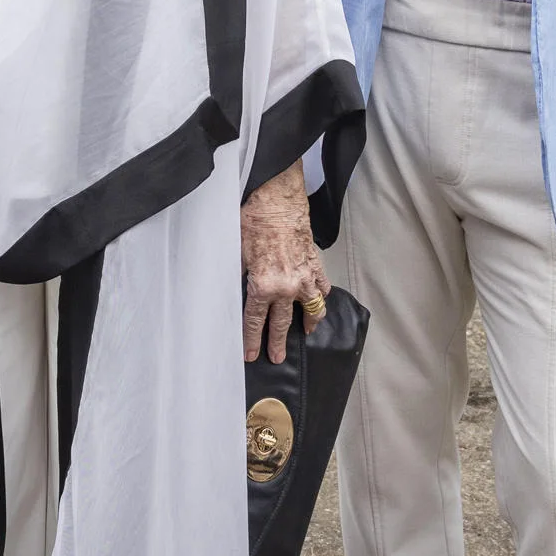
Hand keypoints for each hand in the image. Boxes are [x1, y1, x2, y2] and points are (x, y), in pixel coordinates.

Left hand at [241, 162, 328, 363]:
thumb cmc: (254, 220)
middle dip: (278, 342)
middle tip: (277, 357)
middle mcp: (287, 287)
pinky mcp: (315, 263)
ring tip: (307, 331)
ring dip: (309, 322)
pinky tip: (319, 301)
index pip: (255, 321)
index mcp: (264, 285)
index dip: (252, 340)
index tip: (251, 355)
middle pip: (282, 323)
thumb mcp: (235, 251)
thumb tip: (233, 291)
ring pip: (312, 308)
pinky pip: (322, 287)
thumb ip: (238, 276)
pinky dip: (322, 296)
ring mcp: (305, 276)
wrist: (278, 198)